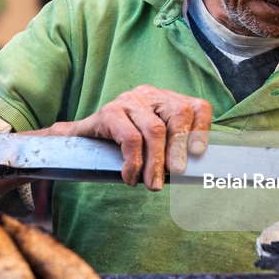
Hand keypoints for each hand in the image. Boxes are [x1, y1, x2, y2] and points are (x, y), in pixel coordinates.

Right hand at [47, 85, 212, 189]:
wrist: (76, 146)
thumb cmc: (120, 146)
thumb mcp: (150, 146)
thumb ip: (172, 151)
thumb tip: (199, 167)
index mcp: (166, 99)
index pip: (196, 106)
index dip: (202, 129)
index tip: (198, 154)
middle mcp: (149, 94)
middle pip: (178, 114)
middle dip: (179, 148)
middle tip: (176, 175)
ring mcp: (128, 100)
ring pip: (155, 129)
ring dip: (156, 162)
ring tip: (153, 184)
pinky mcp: (109, 111)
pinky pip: (130, 138)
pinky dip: (134, 162)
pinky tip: (130, 177)